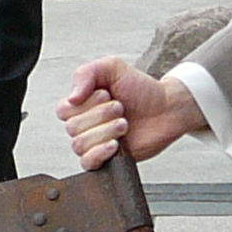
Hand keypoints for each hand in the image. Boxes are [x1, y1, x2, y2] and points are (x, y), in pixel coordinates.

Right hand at [57, 57, 203, 168]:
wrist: (167, 108)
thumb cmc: (142, 89)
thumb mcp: (113, 68)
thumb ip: (85, 74)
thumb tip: (71, 98)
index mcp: (82, 104)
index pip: (63, 110)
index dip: (85, 104)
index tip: (106, 95)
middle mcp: (85, 124)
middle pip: (72, 128)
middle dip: (101, 115)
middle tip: (121, 109)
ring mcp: (95, 142)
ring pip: (80, 144)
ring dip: (106, 131)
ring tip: (124, 124)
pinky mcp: (106, 158)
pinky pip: (87, 163)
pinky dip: (99, 153)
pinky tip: (115, 144)